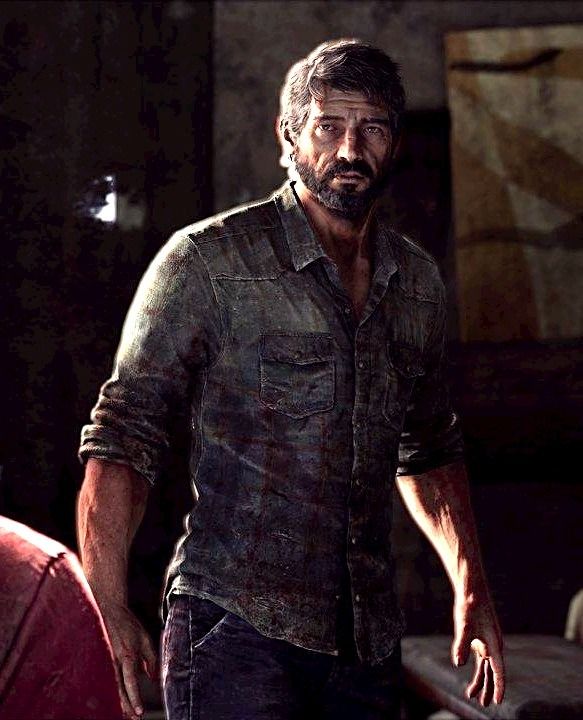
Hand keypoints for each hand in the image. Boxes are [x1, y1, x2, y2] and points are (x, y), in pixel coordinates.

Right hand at [97, 600, 157, 719]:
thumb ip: (150, 659)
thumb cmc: (129, 625)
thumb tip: (152, 679)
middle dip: (126, 706)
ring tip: (127, 713)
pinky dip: (111, 690)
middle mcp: (115, 661)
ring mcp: (106, 660)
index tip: (139, 712)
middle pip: (119, 690)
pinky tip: (115, 698)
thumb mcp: (145, 638)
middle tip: (135, 718)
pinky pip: (106, 679)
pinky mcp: (101, 659)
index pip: (131, 682)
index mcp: (128, 655)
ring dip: (119, 701)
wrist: (109, 610)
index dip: (135, 699)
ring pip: (111, 687)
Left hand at [451, 593, 504, 706]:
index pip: (499, 670)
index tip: (498, 701)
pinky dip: (477, 671)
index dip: (499, 686)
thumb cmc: (469, 607)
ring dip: (481, 681)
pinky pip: (481, 660)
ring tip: (473, 696)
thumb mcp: (463, 625)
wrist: (471, 591)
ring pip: (486, 668)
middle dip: (489, 688)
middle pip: (493, 672)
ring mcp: (488, 643)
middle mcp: (494, 645)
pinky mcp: (480, 640)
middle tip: (484, 704)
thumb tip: (458, 664)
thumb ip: (461, 645)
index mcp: (494, 643)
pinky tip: (471, 679)